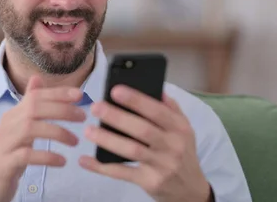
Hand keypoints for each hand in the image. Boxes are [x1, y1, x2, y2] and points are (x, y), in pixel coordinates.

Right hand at [0, 76, 85, 201]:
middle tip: (82, 117)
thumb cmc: (9, 152)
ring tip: (75, 141)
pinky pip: (26, 155)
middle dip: (61, 109)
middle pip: (33, 108)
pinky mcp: (5, 163)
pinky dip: (46, 156)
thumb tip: (37, 78)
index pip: (35, 96)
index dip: (57, 93)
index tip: (79, 94)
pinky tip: (62, 161)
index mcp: (14, 114)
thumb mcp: (20, 126)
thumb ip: (30, 104)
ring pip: (30, 128)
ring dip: (57, 132)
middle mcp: (8, 125)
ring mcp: (5, 143)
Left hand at [79, 85, 211, 201]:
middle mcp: (173, 146)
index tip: (115, 90)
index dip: (136, 100)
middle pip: (143, 130)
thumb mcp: (183, 129)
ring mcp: (162, 166)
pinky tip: (85, 160)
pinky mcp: (150, 182)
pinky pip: (123, 173)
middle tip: (96, 107)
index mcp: (179, 128)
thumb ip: (170, 108)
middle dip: (117, 117)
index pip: (158, 111)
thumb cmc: (181, 152)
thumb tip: (154, 86)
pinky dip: (102, 168)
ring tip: (88, 130)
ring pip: (132, 151)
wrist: (191, 189)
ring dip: (108, 140)